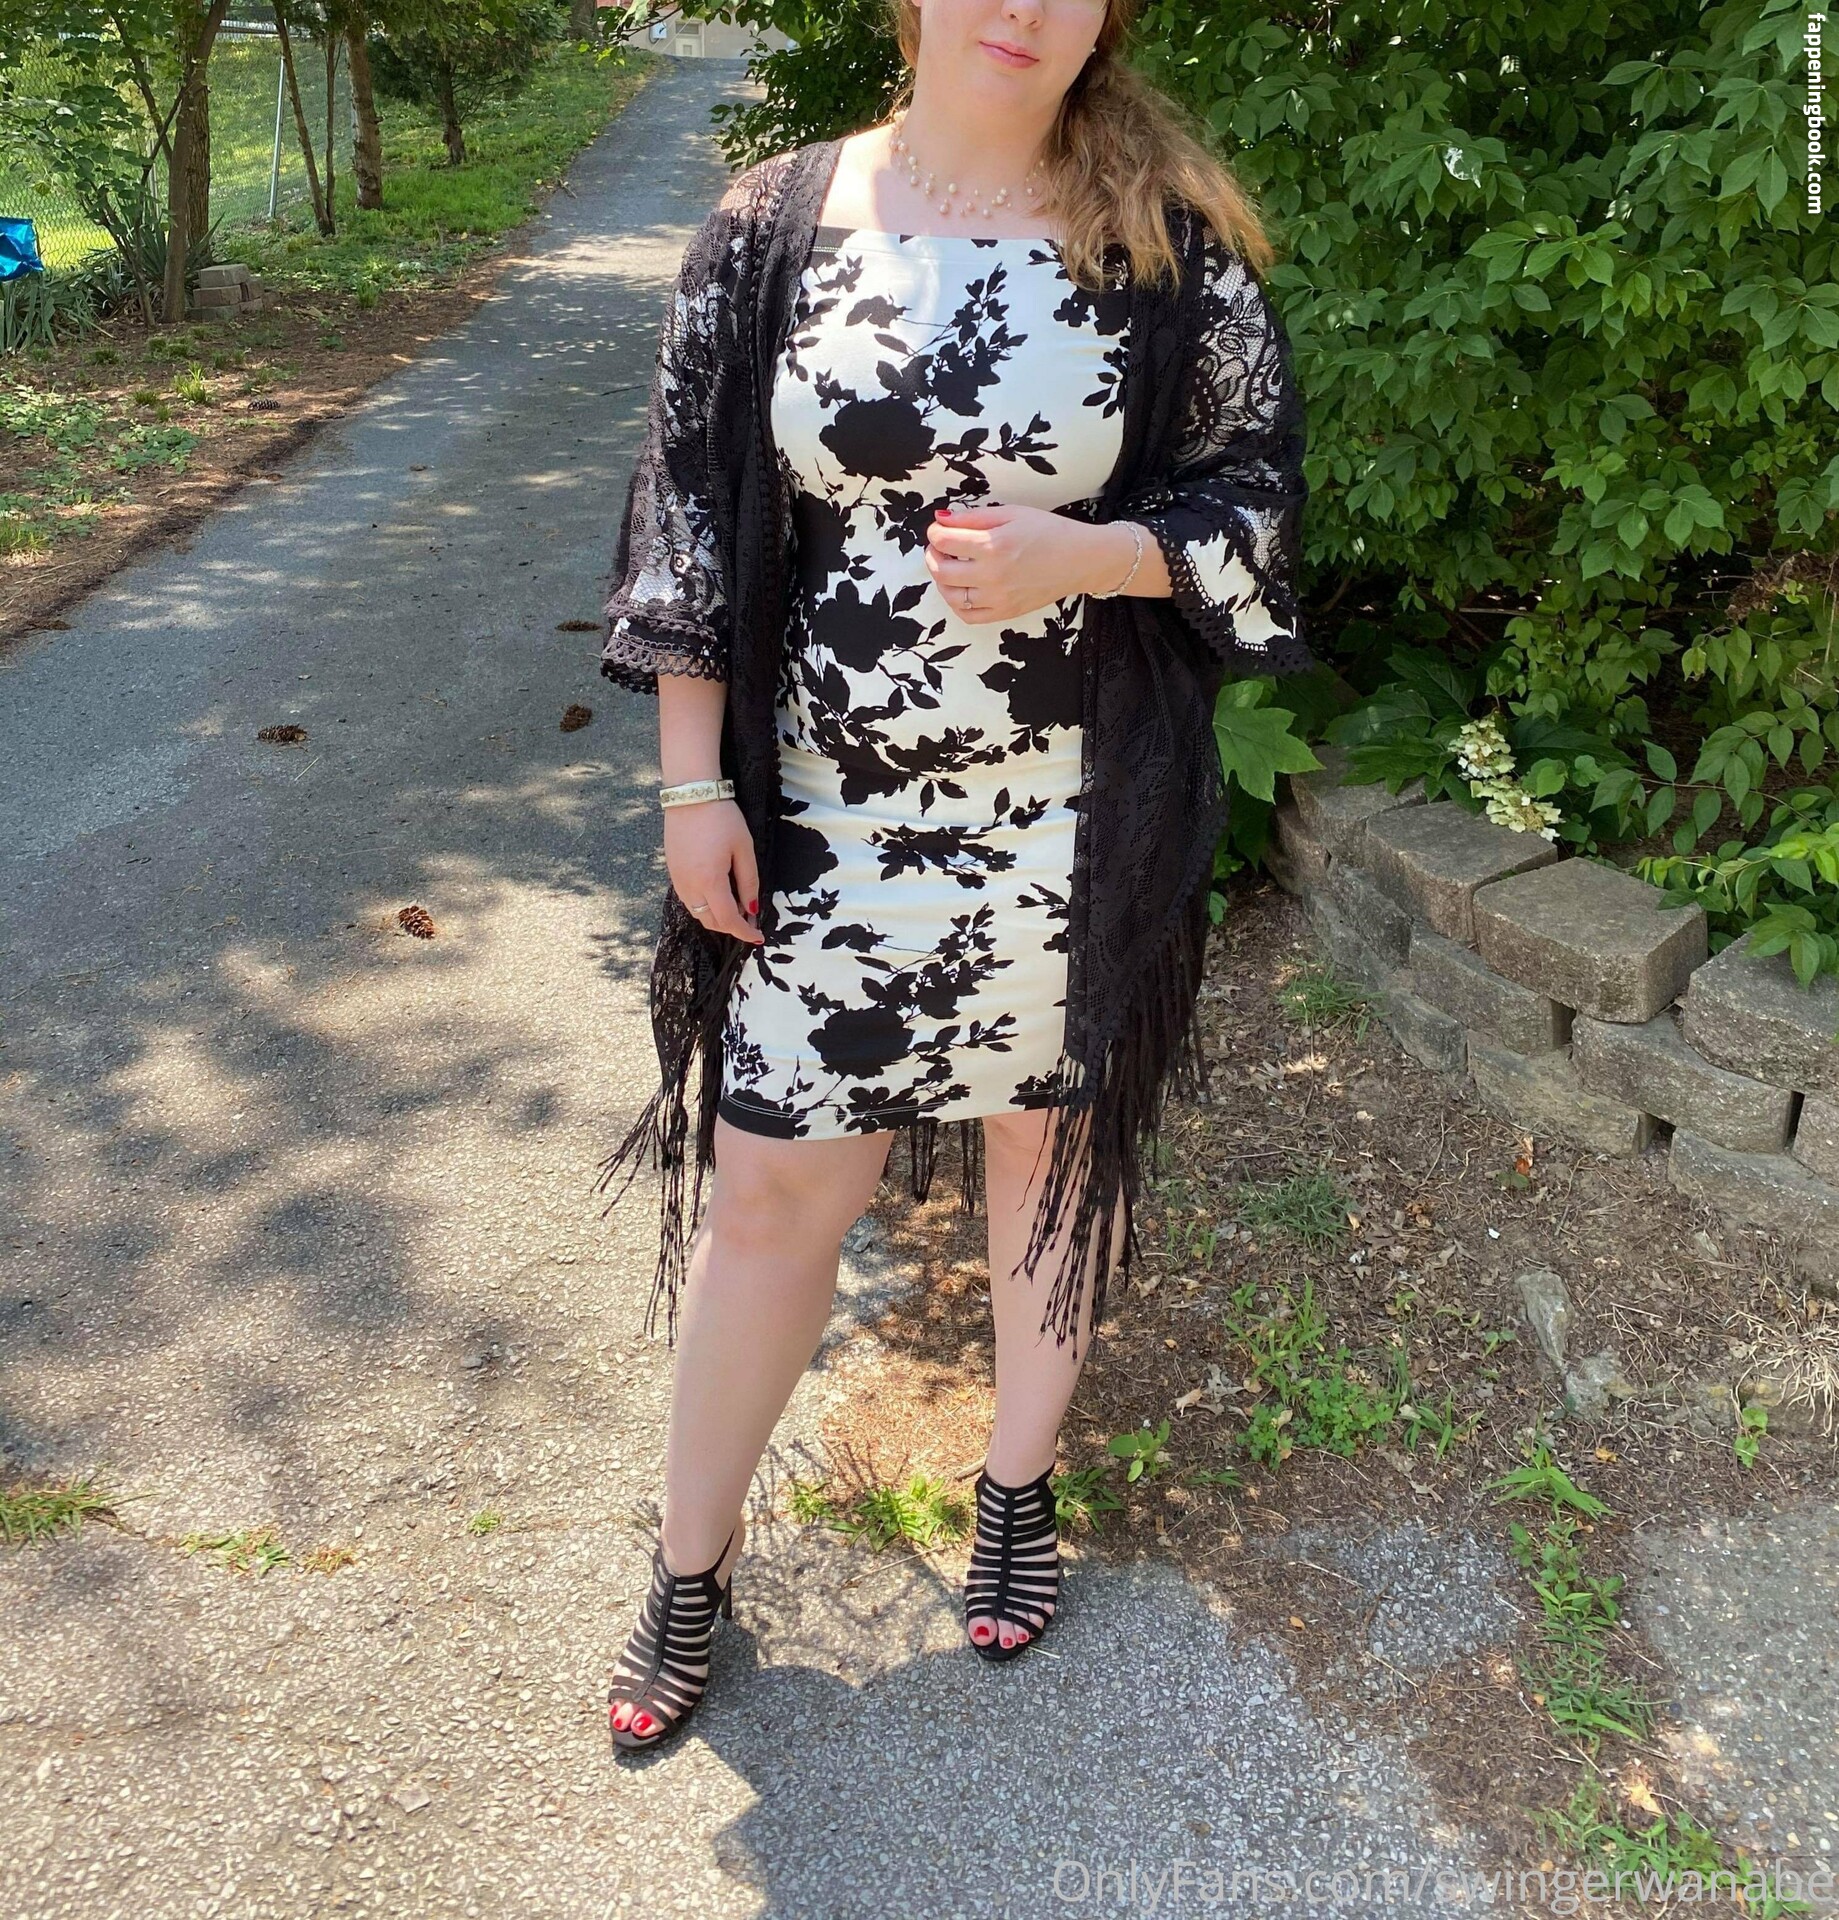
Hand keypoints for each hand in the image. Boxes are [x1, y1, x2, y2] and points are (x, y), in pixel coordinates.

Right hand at [663, 798, 762, 944]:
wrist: (691, 794)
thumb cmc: (722, 818)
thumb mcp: (744, 849)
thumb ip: (748, 882)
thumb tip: (751, 909)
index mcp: (709, 881)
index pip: (728, 919)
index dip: (744, 932)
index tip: (758, 937)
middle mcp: (689, 886)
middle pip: (709, 921)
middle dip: (730, 927)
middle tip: (749, 921)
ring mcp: (677, 879)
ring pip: (697, 913)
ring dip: (716, 917)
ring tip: (735, 907)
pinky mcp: (672, 871)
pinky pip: (688, 899)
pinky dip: (704, 905)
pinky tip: (717, 893)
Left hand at [924, 503, 1139, 624]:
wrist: (1080, 559)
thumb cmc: (1049, 532)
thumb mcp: (1011, 513)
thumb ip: (973, 517)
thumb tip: (941, 519)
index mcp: (993, 546)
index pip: (944, 541)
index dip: (935, 532)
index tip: (939, 529)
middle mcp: (992, 576)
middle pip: (941, 570)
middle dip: (933, 555)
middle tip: (939, 547)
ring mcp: (998, 598)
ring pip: (951, 596)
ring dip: (941, 580)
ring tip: (948, 567)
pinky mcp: (1005, 612)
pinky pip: (969, 616)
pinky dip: (957, 603)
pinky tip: (961, 589)